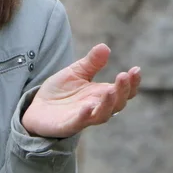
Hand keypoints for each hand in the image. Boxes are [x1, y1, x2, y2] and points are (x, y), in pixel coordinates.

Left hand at [21, 44, 140, 138]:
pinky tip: (88, 106)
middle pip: (118, 103)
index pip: (123, 91)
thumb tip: (104, 47)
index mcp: (101, 94)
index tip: (136, 70)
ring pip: (103, 115)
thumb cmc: (60, 91)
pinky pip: (79, 123)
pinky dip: (85, 116)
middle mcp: (97, 107)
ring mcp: (84, 117)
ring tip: (111, 89)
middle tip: (123, 76)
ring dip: (109, 103)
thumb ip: (91, 62)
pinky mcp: (69, 125)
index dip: (132, 82)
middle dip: (123, 90)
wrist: (37, 108)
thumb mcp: (76, 72)